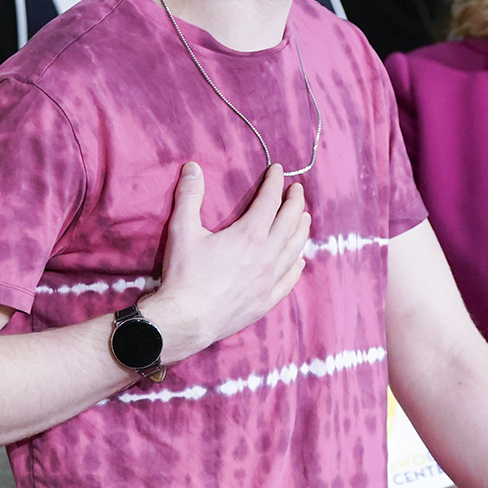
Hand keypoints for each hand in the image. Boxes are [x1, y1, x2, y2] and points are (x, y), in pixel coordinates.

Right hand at [141, 163, 309, 365]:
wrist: (187, 320)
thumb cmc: (184, 275)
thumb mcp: (182, 230)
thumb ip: (189, 196)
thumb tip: (192, 167)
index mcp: (249, 235)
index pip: (270, 201)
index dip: (275, 183)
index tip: (278, 171)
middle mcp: (266, 255)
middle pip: (289, 222)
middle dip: (295, 202)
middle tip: (297, 190)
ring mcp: (269, 280)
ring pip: (294, 249)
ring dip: (301, 230)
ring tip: (304, 218)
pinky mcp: (266, 301)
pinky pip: (289, 279)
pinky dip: (297, 265)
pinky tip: (299, 260)